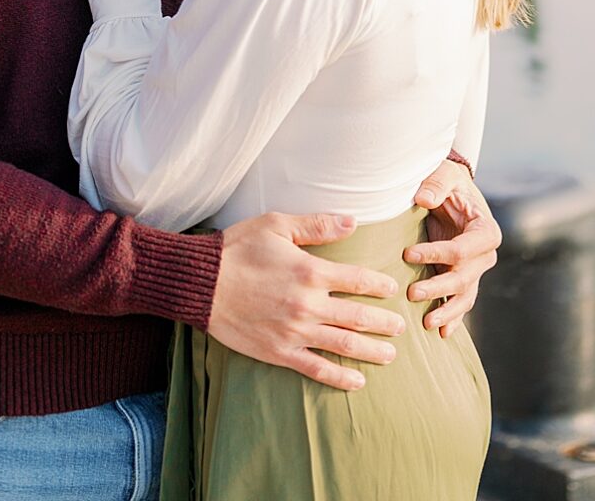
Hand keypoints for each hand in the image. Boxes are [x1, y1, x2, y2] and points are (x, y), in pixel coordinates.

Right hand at [208, 210, 405, 390]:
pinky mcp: (281, 351)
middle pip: (358, 317)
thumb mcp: (275, 225)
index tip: (391, 288)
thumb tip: (352, 222)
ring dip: (372, 351)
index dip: (379, 284)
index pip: (357, 280)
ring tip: (390, 354)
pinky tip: (357, 381)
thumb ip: (316, 225)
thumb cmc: (237, 249)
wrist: (201, 283)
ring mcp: (296, 331)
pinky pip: (317, 368)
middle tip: (400, 327)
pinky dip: (340, 377)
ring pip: (345, 345)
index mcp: (310, 271)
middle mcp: (308, 304)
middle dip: (384, 323)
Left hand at [404, 162, 499, 334]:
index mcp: (485, 230)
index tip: (408, 254)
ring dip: (447, 311)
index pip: (462, 249)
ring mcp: (477, 270)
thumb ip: (436, 185)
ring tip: (427, 324)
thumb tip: (423, 199)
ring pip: (465, 296)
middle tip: (412, 294)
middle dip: (439, 288)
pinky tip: (442, 333)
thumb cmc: (448, 181)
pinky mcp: (465, 277)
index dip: (437, 253)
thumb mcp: (444, 175)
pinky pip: (462, 301)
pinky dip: (453, 318)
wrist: (454, 191)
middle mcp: (485, 255)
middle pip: (464, 278)